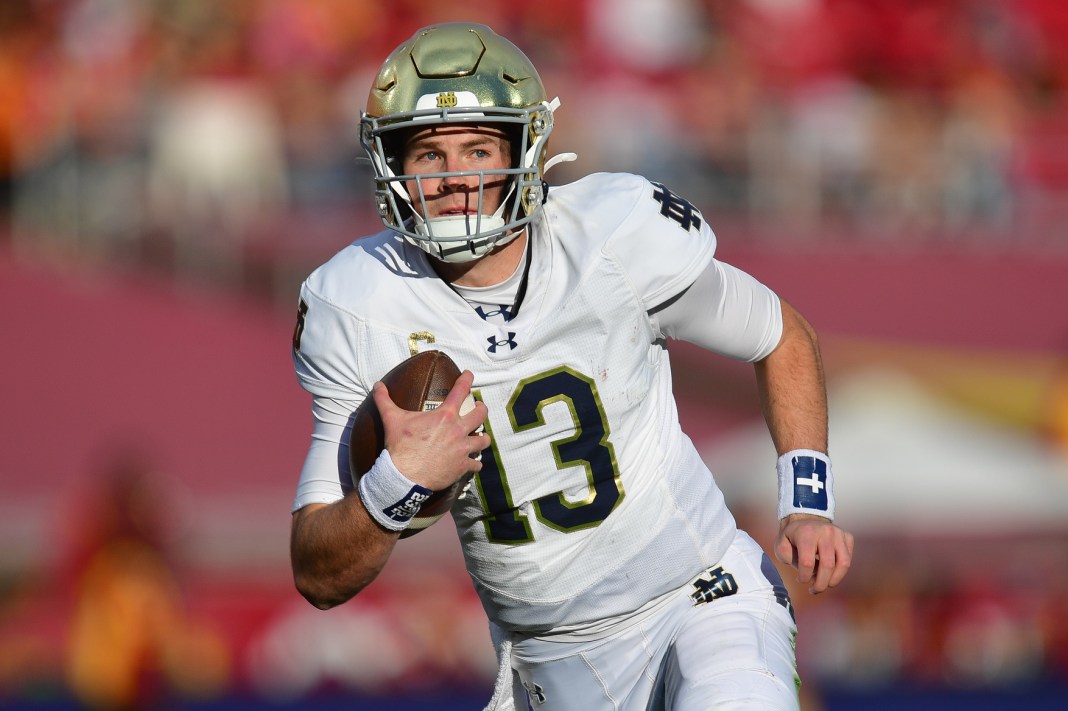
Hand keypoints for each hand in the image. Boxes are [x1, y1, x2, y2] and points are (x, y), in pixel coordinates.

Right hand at [373, 369, 488, 489]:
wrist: (404, 476)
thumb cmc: (400, 446)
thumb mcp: (391, 419)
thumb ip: (384, 400)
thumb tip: (377, 384)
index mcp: (445, 415)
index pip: (460, 390)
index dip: (467, 379)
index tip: (469, 375)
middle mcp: (458, 430)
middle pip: (481, 414)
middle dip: (482, 409)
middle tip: (479, 408)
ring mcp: (463, 449)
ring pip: (484, 440)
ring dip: (482, 438)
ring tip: (480, 437)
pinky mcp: (462, 466)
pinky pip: (477, 464)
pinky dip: (475, 463)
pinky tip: (473, 463)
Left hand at [775, 514, 853, 594]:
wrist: (805, 519)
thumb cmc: (792, 537)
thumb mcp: (781, 546)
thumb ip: (789, 559)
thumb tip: (809, 572)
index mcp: (806, 533)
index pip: (807, 563)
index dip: (804, 577)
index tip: (800, 580)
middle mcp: (825, 531)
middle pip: (828, 565)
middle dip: (821, 584)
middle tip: (814, 590)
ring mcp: (839, 533)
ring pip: (844, 564)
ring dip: (834, 580)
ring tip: (825, 585)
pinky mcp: (847, 537)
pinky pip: (848, 559)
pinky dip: (840, 570)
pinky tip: (830, 572)